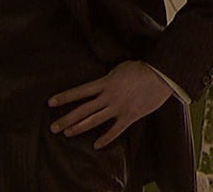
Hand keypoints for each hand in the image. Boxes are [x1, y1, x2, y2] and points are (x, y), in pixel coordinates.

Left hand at [48, 61, 173, 148]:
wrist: (162, 75)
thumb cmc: (141, 68)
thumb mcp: (119, 68)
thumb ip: (107, 78)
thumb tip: (100, 84)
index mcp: (105, 83)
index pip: (80, 91)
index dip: (64, 97)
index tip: (50, 103)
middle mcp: (109, 97)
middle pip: (83, 110)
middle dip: (66, 119)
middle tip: (53, 127)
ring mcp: (119, 108)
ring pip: (94, 120)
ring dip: (79, 128)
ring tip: (67, 133)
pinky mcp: (130, 116)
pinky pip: (115, 130)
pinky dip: (106, 139)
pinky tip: (96, 145)